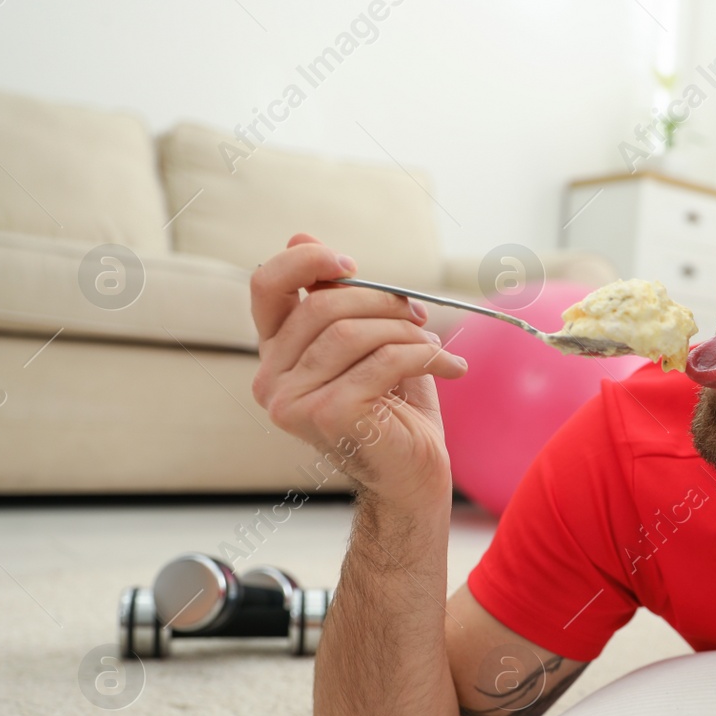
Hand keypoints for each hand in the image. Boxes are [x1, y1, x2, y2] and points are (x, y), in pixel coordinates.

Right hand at [250, 234, 467, 509]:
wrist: (413, 478)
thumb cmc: (394, 411)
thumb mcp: (367, 343)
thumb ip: (337, 299)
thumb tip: (300, 237)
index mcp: (276, 355)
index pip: (265, 287)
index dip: (305, 261)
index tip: (351, 264)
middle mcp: (271, 380)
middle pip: (322, 305)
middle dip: (382, 300)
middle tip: (420, 314)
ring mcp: (294, 402)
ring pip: (353, 331)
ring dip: (406, 330)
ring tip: (435, 344)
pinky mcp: (330, 415)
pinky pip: (384, 360)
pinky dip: (426, 355)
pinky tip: (450, 366)